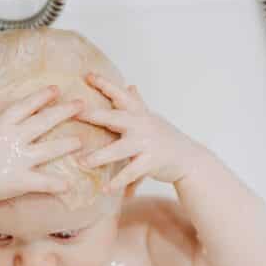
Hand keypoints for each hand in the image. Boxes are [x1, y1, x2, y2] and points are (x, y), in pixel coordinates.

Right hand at [0, 84, 83, 206]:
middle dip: (63, 112)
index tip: (57, 89)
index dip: (42, 97)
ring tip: (80, 141)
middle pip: (43, 122)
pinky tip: (70, 185)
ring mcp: (18, 160)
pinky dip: (55, 184)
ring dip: (66, 145)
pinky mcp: (20, 180)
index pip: (25, 106)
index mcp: (1, 125)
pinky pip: (42, 182)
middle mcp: (13, 139)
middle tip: (82, 105)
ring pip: (48, 150)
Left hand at [76, 73, 202, 192]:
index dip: (105, 84)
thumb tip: (131, 85)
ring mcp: (147, 143)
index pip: (121, 95)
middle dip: (94, 115)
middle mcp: (142, 125)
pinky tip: (106, 189)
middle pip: (115, 118)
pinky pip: (131, 173)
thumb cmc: (166, 139)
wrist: (190, 159)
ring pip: (120, 149)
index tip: (87, 76)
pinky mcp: (152, 162)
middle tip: (74, 113)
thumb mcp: (151, 119)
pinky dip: (118, 182)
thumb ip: (138, 104)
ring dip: (100, 156)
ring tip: (83, 162)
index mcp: (140, 114)